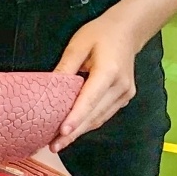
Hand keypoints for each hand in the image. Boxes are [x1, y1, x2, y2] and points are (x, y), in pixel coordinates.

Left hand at [51, 13, 139, 150]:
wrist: (127, 31)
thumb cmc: (100, 34)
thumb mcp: (78, 45)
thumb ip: (65, 68)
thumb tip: (49, 89)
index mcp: (109, 71)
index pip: (90, 99)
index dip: (75, 117)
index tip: (62, 132)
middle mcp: (121, 86)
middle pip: (94, 114)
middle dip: (74, 132)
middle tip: (54, 145)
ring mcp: (125, 94)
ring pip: (100, 118)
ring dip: (80, 131)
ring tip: (60, 142)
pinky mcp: (124, 97)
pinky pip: (104, 114)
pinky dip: (89, 122)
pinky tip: (75, 130)